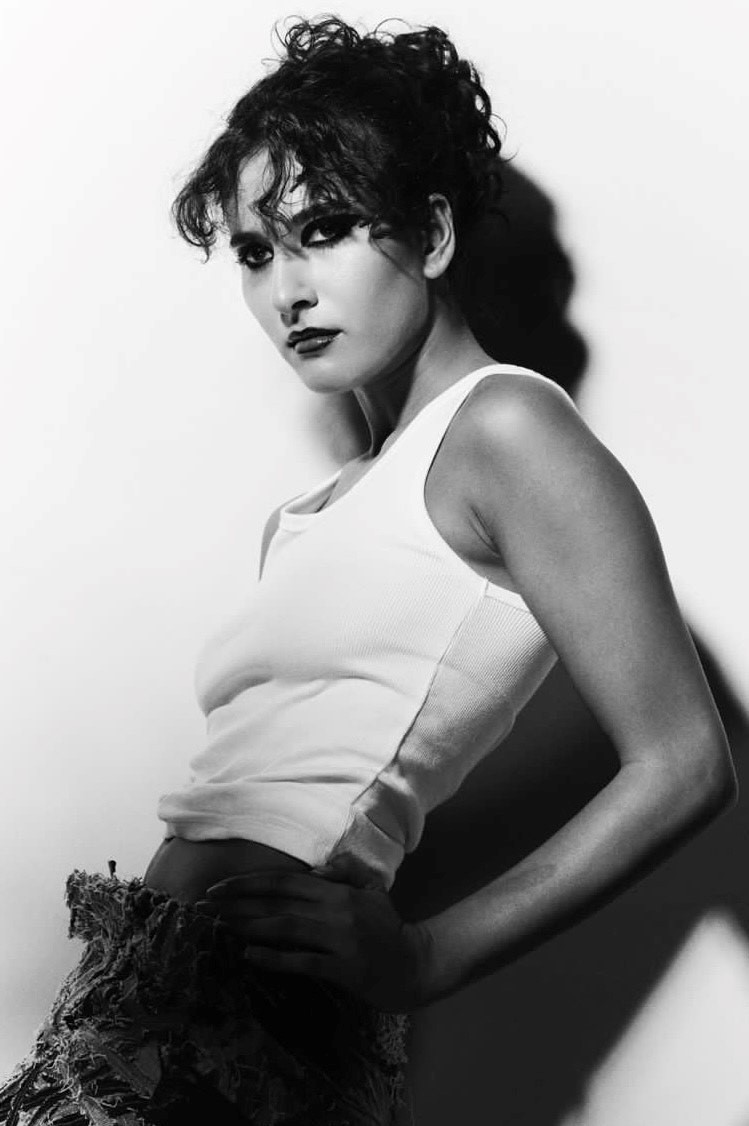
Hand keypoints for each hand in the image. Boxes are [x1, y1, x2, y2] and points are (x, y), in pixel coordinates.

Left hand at [196, 869, 430, 1012]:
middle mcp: (335, 910)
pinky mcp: (343, 967)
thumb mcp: (370, 891)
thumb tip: (314, 870)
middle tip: (203, 906)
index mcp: (337, 890)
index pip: (283, 881)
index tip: (218, 888)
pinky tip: (249, 956)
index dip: (248, 883)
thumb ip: (344, 874)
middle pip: (277, 902)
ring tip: (218, 926)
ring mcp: (339, 939)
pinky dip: (274, 958)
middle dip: (236, 903)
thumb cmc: (388, 928)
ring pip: (285, 927)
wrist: (415, 964)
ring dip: (248, 926)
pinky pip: (302, 961)